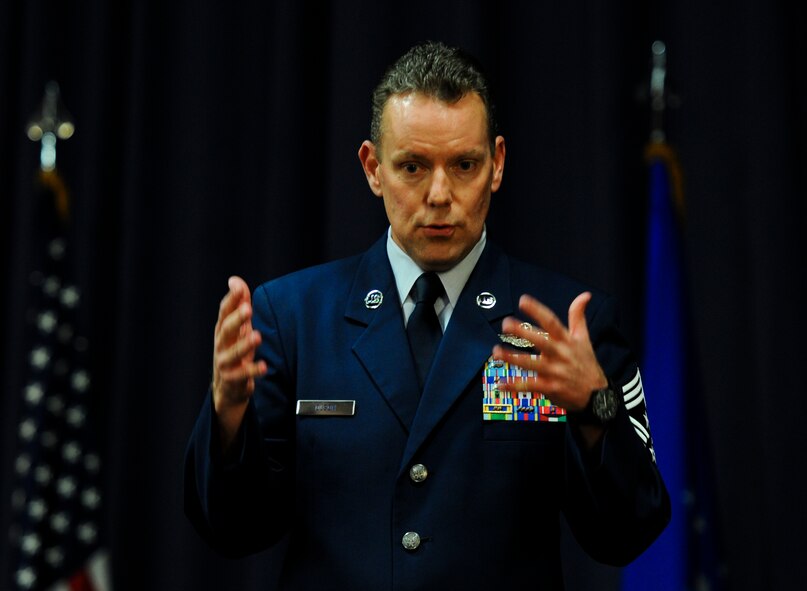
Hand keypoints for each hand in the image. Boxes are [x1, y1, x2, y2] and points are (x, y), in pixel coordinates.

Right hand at [212, 276, 267, 445]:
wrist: (228, 387)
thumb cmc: (234, 350)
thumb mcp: (238, 328)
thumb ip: (240, 304)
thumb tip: (234, 279)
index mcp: (222, 330)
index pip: (224, 312)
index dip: (231, 300)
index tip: (238, 287)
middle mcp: (221, 345)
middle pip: (225, 330)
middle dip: (236, 319)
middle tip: (248, 309)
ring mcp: (225, 363)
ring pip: (232, 353)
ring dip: (244, 345)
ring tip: (257, 336)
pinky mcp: (232, 380)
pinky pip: (241, 375)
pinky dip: (252, 371)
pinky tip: (263, 366)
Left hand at [491, 292, 606, 411]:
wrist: (597, 395)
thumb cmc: (586, 363)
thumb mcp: (584, 339)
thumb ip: (578, 316)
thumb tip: (585, 295)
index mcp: (566, 341)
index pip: (551, 322)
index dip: (537, 311)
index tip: (523, 300)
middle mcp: (560, 354)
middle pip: (541, 341)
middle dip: (523, 332)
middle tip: (506, 324)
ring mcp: (555, 372)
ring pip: (532, 364)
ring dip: (513, 358)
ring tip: (496, 351)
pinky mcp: (551, 388)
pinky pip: (530, 386)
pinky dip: (514, 385)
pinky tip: (501, 383)